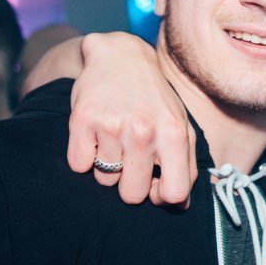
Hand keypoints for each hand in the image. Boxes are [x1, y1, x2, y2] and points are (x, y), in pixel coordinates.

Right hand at [65, 31, 196, 205]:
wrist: (121, 57)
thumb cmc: (154, 101)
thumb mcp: (181, 126)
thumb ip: (186, 166)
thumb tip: (179, 206)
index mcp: (174, 135)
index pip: (174, 194)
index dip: (161, 197)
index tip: (154, 185)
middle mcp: (144, 131)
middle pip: (133, 195)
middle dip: (130, 184)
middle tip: (130, 159)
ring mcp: (112, 126)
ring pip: (104, 180)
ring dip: (107, 166)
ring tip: (114, 139)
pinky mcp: (82, 120)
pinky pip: (79, 165)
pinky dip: (84, 156)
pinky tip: (96, 135)